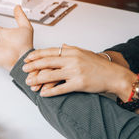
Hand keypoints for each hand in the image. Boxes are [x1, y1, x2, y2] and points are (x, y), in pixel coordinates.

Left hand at [22, 44, 136, 98]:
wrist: (115, 76)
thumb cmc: (100, 65)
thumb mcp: (84, 52)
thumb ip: (71, 49)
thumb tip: (61, 45)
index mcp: (72, 51)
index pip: (49, 51)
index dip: (36, 55)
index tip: (27, 58)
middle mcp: (72, 60)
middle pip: (47, 62)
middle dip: (33, 66)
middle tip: (23, 69)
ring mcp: (75, 72)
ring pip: (50, 75)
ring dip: (37, 79)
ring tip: (29, 82)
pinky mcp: (78, 84)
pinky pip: (60, 88)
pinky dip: (50, 92)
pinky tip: (43, 94)